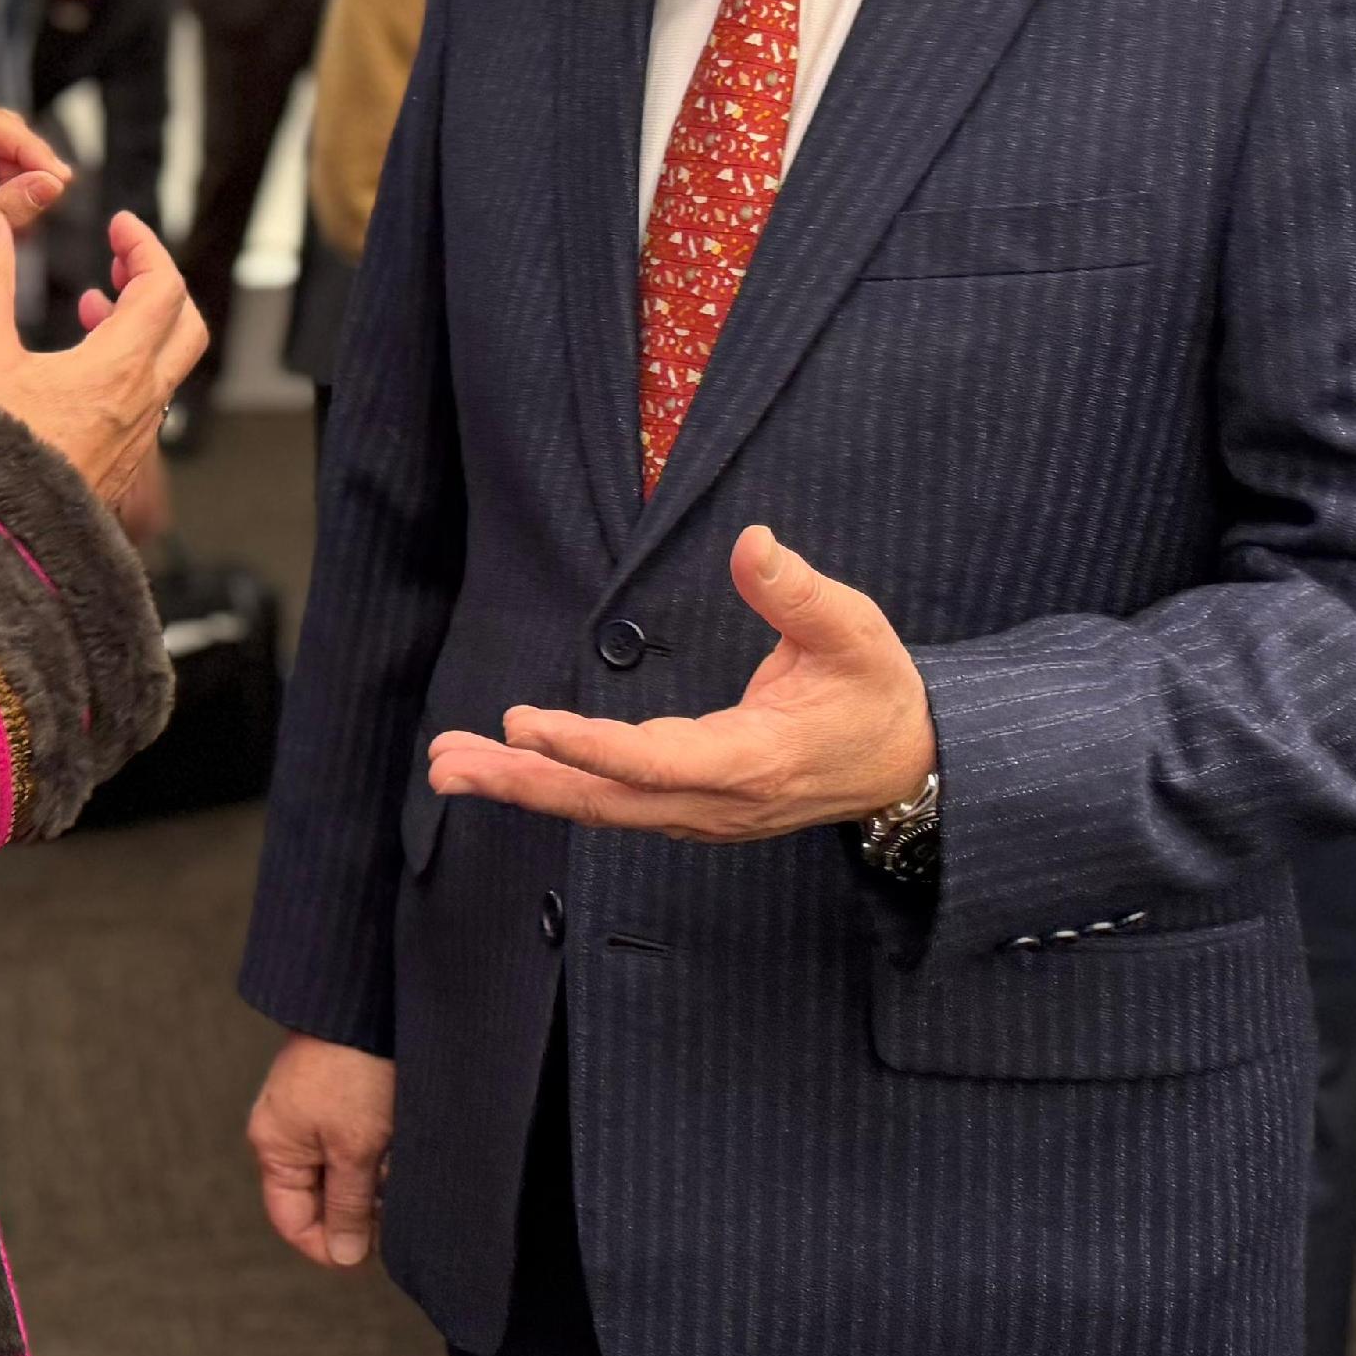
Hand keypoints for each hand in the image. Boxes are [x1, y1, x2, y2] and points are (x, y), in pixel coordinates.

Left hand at [0, 107, 70, 326]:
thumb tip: (51, 183)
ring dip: (26, 186)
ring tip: (21, 223)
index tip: (56, 174)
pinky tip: (15, 224)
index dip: (26, 146)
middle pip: (3, 135)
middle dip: (29, 167)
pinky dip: (21, 198)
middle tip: (48, 198)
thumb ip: (7, 207)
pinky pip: (11, 176)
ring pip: (12, 156)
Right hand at [0, 204, 206, 519]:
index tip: (119, 226)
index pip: (163, 287)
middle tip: (121, 264)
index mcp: (119, 368)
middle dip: (159, 285)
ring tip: (94, 310)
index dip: (145, 246)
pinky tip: (81, 373)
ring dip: (140, 328)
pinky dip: (128, 369)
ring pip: (166, 367)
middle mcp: (141, 403)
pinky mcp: (121, 464)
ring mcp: (137, 438)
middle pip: (185, 326)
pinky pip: (146, 403)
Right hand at [248, 1034, 394, 1268]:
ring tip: (399, 1171)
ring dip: (371, 1183)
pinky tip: (399, 1147)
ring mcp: (308, 1115)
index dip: (330, 1245)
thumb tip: (344, 1255)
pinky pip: (350, 1147)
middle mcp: (284, 1133)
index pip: (293, 1222)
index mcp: (274, 1148)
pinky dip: (375, 1156)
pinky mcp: (334, 1099)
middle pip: (318, 1200)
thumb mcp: (355, 1147)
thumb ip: (348, 1205)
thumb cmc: (354, 1069)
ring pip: (340, 1175)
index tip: (373, 1250)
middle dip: (358, 1211)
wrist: (365, 1001)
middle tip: (396, 1210)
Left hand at [427, 525, 936, 841]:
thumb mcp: (856, 632)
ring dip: (524, 787)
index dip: (587, 745)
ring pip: (601, 807)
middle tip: (447, 761)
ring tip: (448, 765)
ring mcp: (701, 813)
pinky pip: (613, 803)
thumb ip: (800, 593)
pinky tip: (507, 769)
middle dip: (523, 780)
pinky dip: (555, 787)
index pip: (654, 760)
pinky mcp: (691, 808)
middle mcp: (716, 801)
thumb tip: (752, 542)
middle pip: (605, 800)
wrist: (908, 765)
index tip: (523, 722)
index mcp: (754, 759)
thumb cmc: (878, 693)